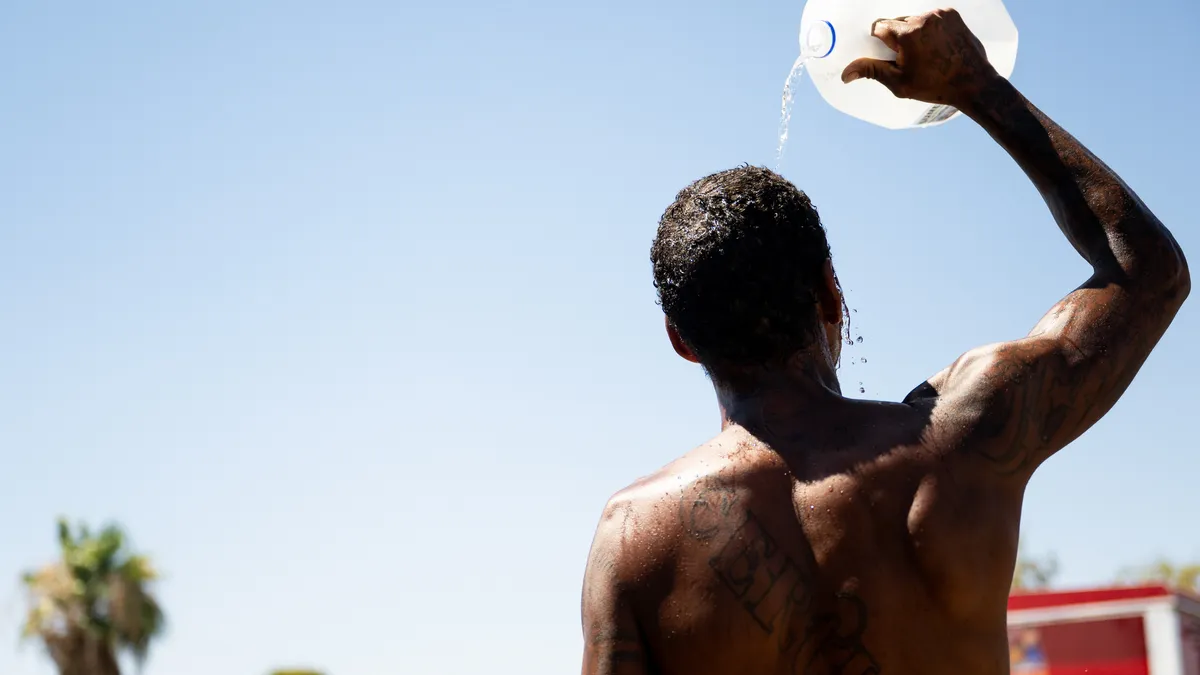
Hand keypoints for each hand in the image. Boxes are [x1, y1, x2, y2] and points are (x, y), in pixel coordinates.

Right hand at [841, 9, 999, 108]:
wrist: (973, 83)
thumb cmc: (935, 86)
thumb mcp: (899, 82)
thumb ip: (872, 71)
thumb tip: (846, 73)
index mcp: (908, 34)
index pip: (880, 27)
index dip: (882, 42)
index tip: (891, 55)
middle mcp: (923, 19)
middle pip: (897, 21)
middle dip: (898, 37)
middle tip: (909, 58)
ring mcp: (939, 15)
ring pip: (914, 19)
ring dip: (913, 32)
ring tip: (925, 52)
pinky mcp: (952, 14)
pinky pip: (930, 17)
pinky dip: (929, 28)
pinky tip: (936, 45)